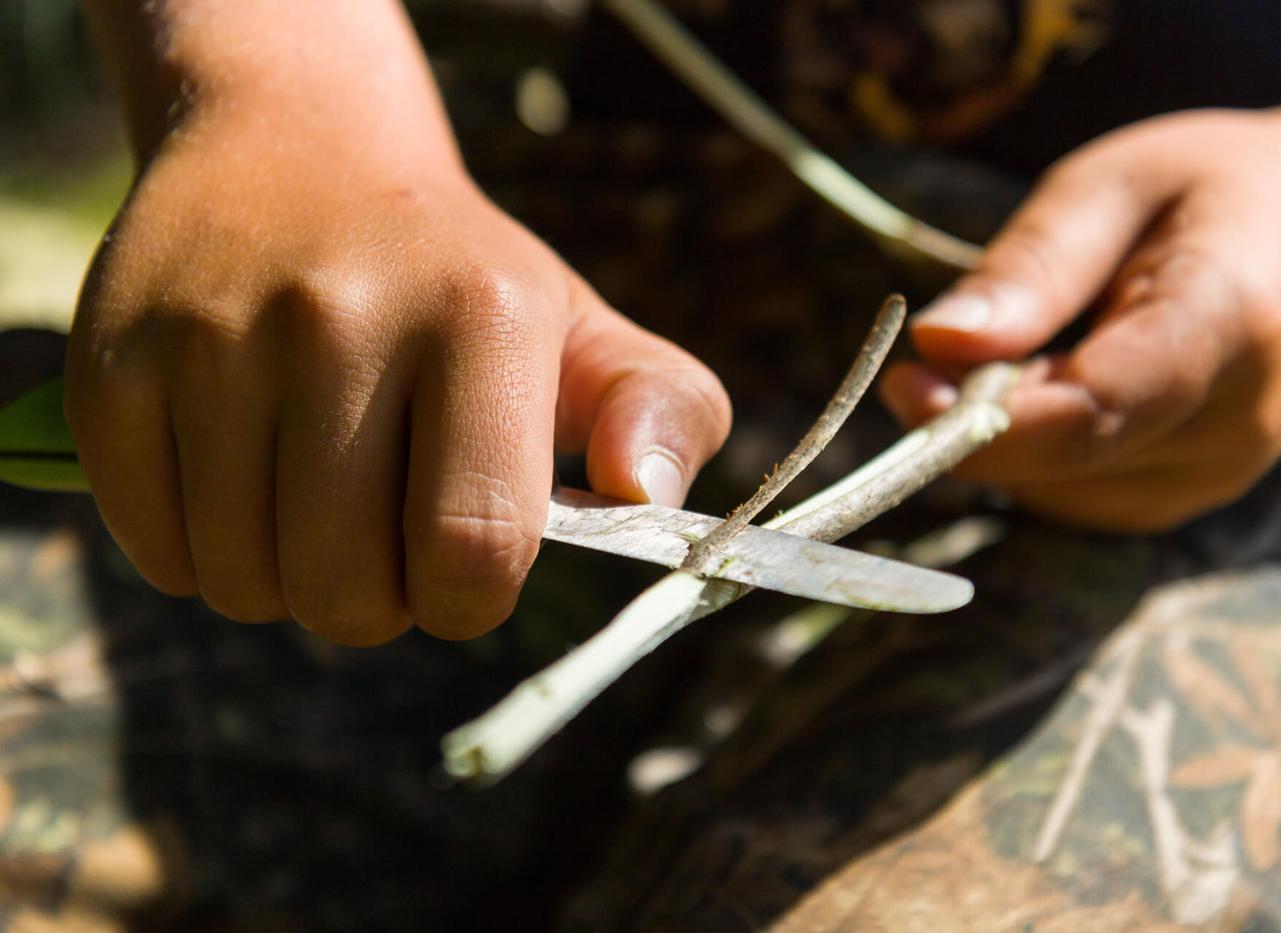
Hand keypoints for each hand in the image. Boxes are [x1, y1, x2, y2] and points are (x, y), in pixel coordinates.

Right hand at [64, 111, 729, 644]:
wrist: (299, 162)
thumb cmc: (461, 288)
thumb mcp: (583, 335)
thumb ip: (663, 411)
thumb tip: (645, 490)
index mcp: (483, 316)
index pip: (474, 548)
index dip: (468, 597)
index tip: (462, 565)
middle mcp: (342, 316)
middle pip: (347, 591)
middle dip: (377, 602)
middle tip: (383, 532)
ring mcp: (215, 337)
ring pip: (244, 583)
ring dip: (288, 580)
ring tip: (314, 496)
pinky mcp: (116, 364)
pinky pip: (155, 550)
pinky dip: (201, 551)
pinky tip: (240, 477)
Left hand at [881, 104, 1280, 531]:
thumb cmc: (1220, 193)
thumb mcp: (1116, 183)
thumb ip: (1032, 265)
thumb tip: (934, 342)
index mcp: (1226, 324)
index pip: (1089, 411)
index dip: (978, 415)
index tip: (902, 380)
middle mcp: (1230, 425)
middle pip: (1057, 460)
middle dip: (968, 420)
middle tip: (931, 356)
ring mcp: (1212, 477)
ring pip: (1050, 487)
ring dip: (1003, 432)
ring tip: (1032, 346)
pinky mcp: (1182, 500)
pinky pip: (1067, 494)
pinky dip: (1034, 448)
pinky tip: (1060, 382)